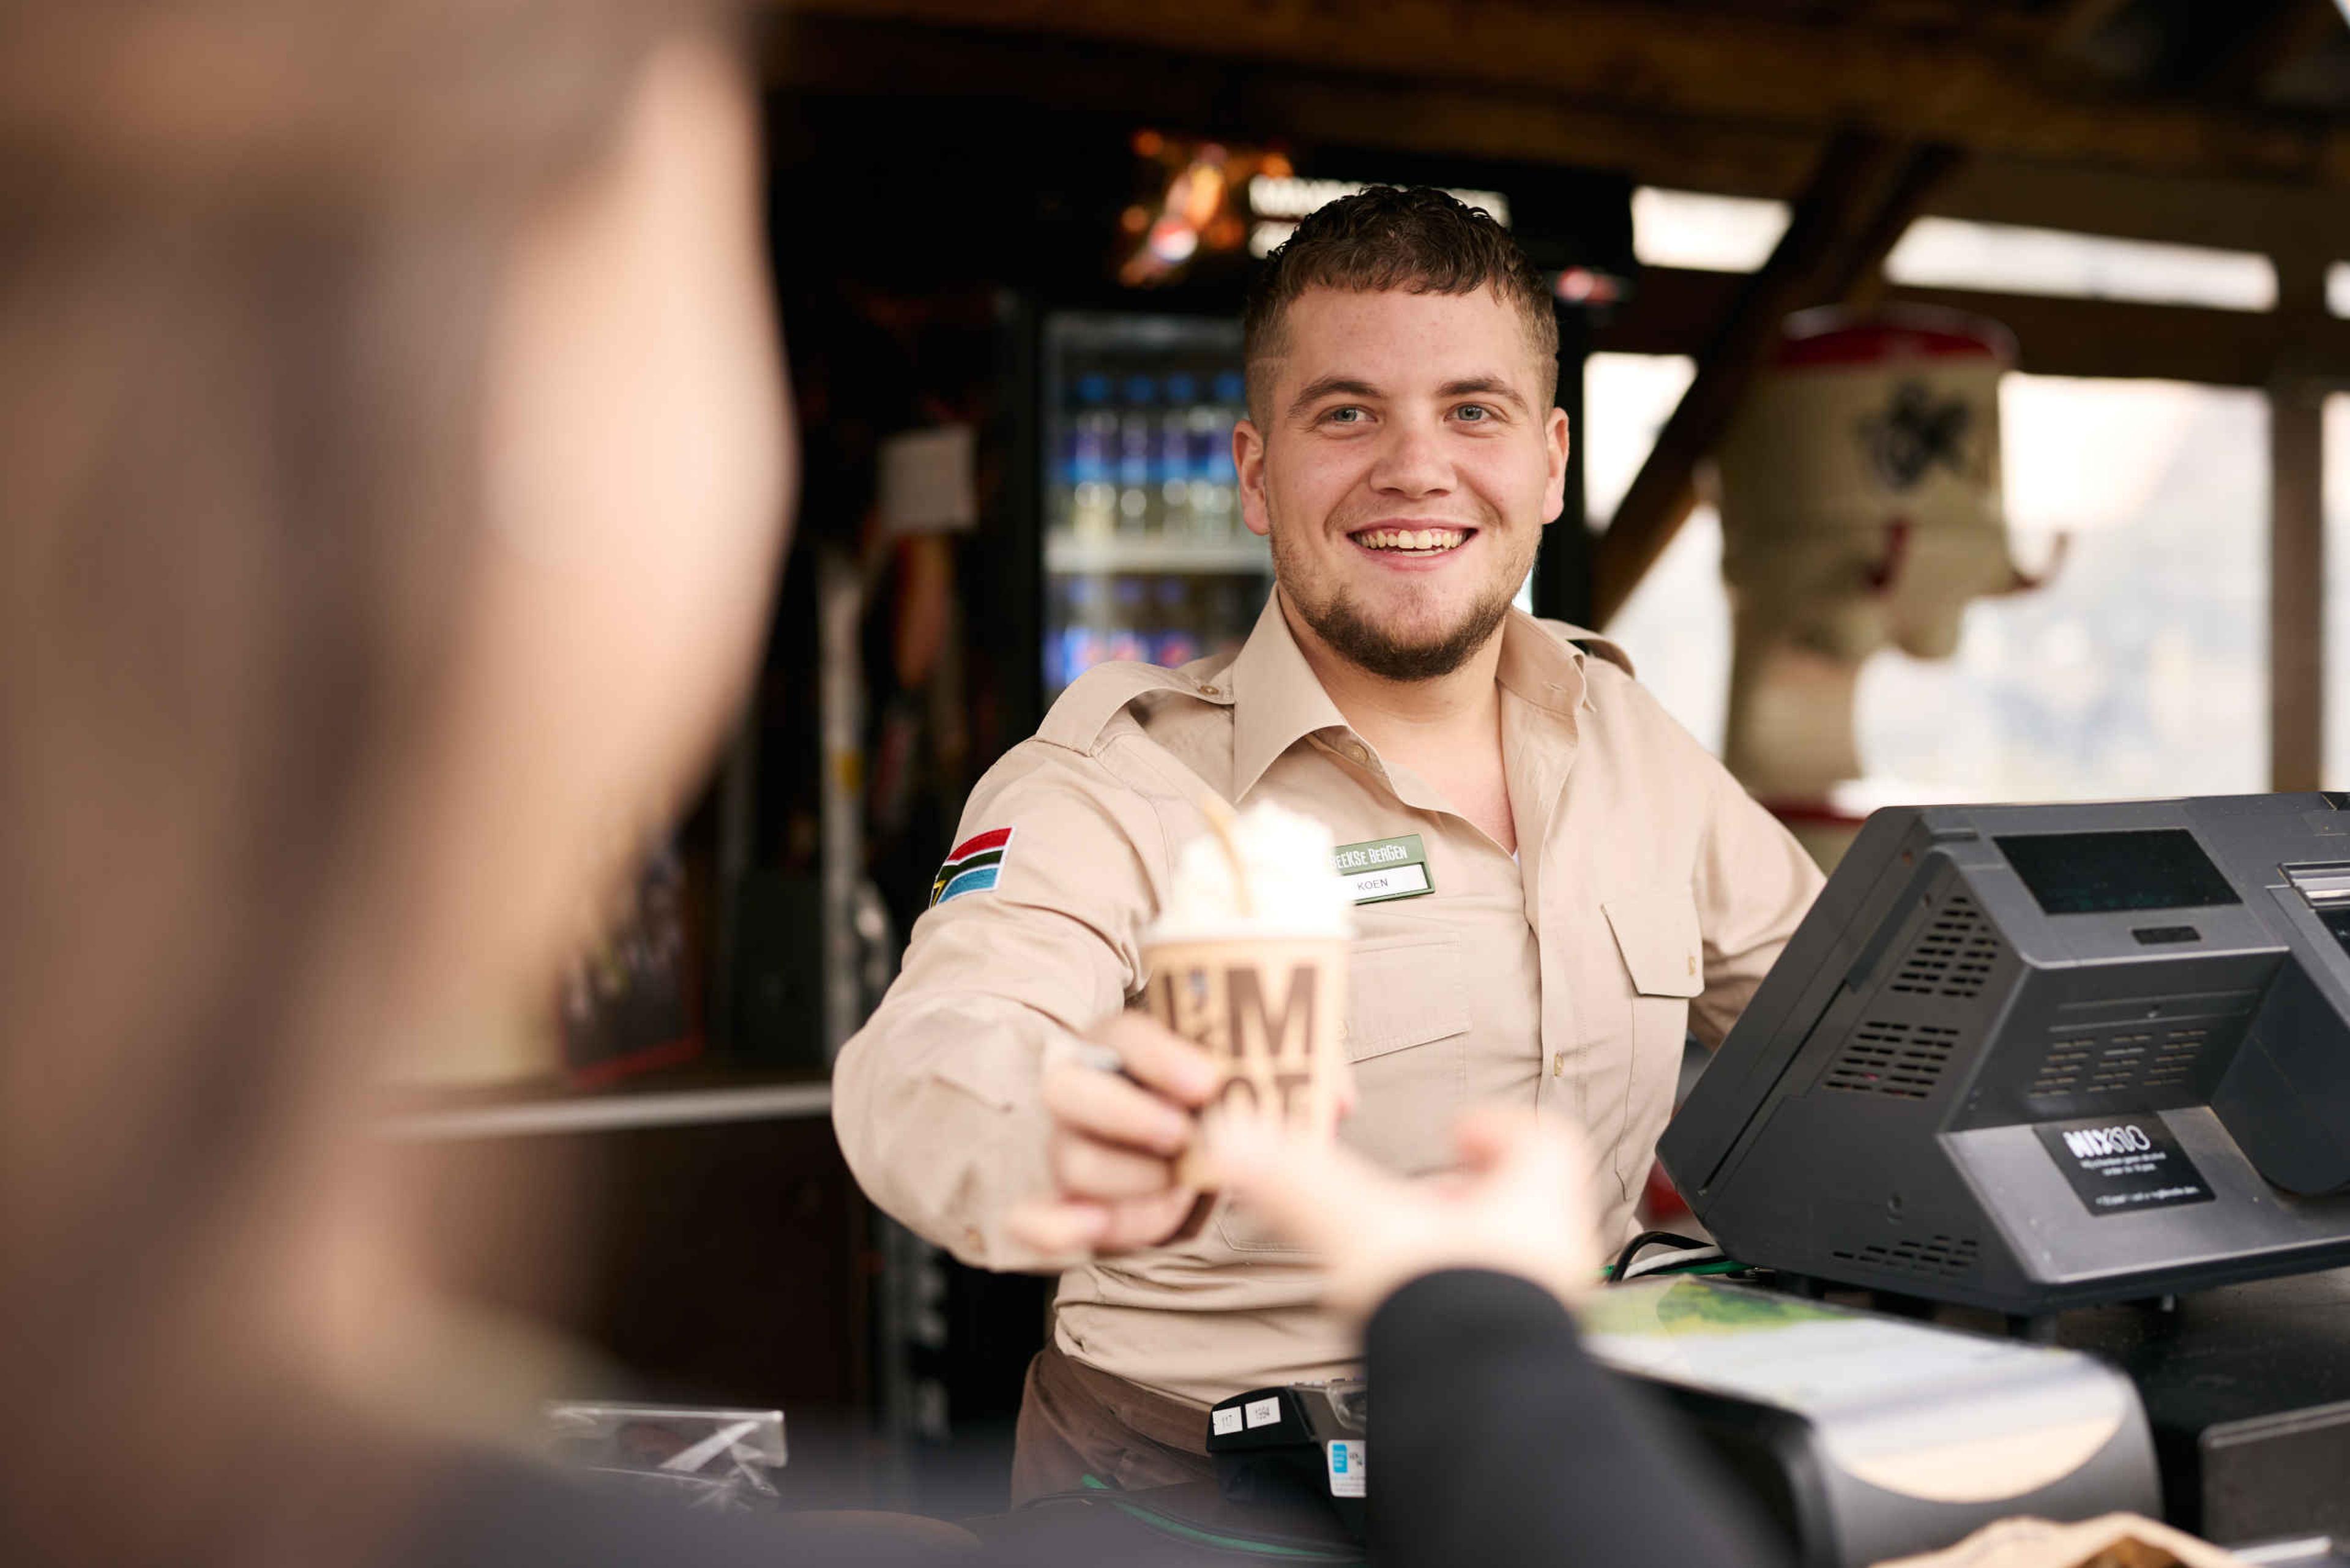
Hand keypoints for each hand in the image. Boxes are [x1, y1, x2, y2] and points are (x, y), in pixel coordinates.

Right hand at [1005, 1012, 1222, 1257]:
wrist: (1219, 1165)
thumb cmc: (1228, 1115)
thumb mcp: (1245, 1098)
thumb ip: (1245, 1108)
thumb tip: (1240, 1135)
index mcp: (1122, 1049)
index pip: (1123, 1036)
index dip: (1159, 1058)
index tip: (1207, 1083)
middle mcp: (1082, 1092)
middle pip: (1066, 1090)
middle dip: (1125, 1115)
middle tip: (1182, 1135)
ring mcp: (1069, 1150)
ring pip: (1072, 1162)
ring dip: (1131, 1180)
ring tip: (1180, 1186)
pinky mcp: (1069, 1208)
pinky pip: (1038, 1220)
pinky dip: (1057, 1227)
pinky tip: (1095, 1226)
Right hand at [1207, 1106, 1605, 1324]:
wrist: (1482, 1405)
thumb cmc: (1448, 1308)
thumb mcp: (1359, 1224)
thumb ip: (1296, 1182)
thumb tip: (1235, 1138)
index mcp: (1536, 1203)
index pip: (1546, 1144)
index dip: (1500, 1129)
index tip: (1460, 1133)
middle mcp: (1554, 1256)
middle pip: (1528, 1208)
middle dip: (1467, 1201)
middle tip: (1424, 1203)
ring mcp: (1544, 1313)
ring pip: (1512, 1267)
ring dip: (1461, 1258)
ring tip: (1409, 1263)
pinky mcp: (1521, 1361)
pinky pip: (1497, 1321)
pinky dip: (1459, 1311)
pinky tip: (1416, 1321)